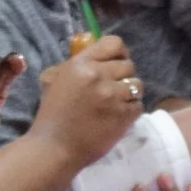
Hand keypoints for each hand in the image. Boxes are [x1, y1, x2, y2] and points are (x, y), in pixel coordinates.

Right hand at [30, 35, 139, 165]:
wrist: (54, 148)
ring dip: (130, 94)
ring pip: (137, 85)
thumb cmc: (52, 115)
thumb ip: (79, 66)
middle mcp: (98, 75)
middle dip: (124, 76)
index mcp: (80, 64)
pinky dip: (131, 111)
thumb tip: (102, 59)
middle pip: (129, 65)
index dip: (120, 53)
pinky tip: (118, 117)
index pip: (114, 43)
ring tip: (117, 104)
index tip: (117, 63)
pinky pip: (139, 106)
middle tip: (114, 89)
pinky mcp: (123, 115)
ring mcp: (112, 96)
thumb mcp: (57, 80)